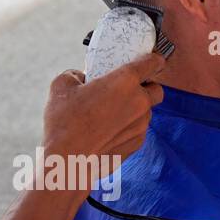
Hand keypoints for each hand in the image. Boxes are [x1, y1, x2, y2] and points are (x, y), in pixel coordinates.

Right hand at [41, 53, 167, 192]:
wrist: (67, 160)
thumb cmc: (64, 121)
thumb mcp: (62, 85)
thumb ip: (76, 74)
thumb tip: (80, 78)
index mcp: (125, 81)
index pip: (153, 62)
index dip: (153, 59)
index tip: (150, 60)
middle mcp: (139, 102)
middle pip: (157, 90)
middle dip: (146, 88)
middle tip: (126, 90)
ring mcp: (140, 126)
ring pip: (146, 113)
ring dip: (135, 110)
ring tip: (110, 113)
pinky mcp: (136, 145)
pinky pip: (137, 131)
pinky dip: (127, 128)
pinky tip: (107, 132)